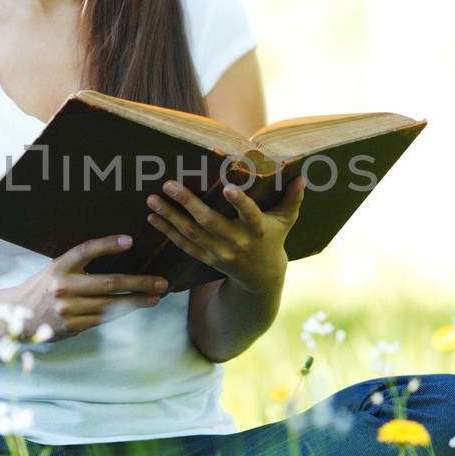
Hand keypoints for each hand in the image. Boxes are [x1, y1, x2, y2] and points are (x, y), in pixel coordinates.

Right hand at [8, 234, 169, 341]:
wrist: (20, 316)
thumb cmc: (45, 287)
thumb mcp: (56, 269)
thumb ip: (80, 263)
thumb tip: (119, 251)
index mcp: (59, 266)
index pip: (86, 250)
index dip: (108, 245)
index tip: (130, 240)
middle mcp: (64, 286)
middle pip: (109, 282)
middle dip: (139, 282)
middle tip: (160, 282)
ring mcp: (68, 308)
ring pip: (111, 304)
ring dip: (137, 300)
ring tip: (155, 297)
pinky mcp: (73, 326)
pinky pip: (104, 318)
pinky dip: (122, 312)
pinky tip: (135, 307)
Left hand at [145, 174, 306, 294]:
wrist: (262, 278)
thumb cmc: (274, 238)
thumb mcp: (286, 221)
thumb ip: (292, 199)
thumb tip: (302, 177)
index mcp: (258, 230)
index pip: (250, 214)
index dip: (241, 203)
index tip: (230, 189)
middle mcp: (237, 242)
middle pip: (210, 222)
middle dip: (188, 203)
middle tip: (169, 184)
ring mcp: (219, 252)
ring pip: (191, 233)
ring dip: (170, 216)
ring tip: (152, 199)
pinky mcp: (207, 258)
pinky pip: (184, 245)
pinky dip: (167, 231)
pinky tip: (152, 218)